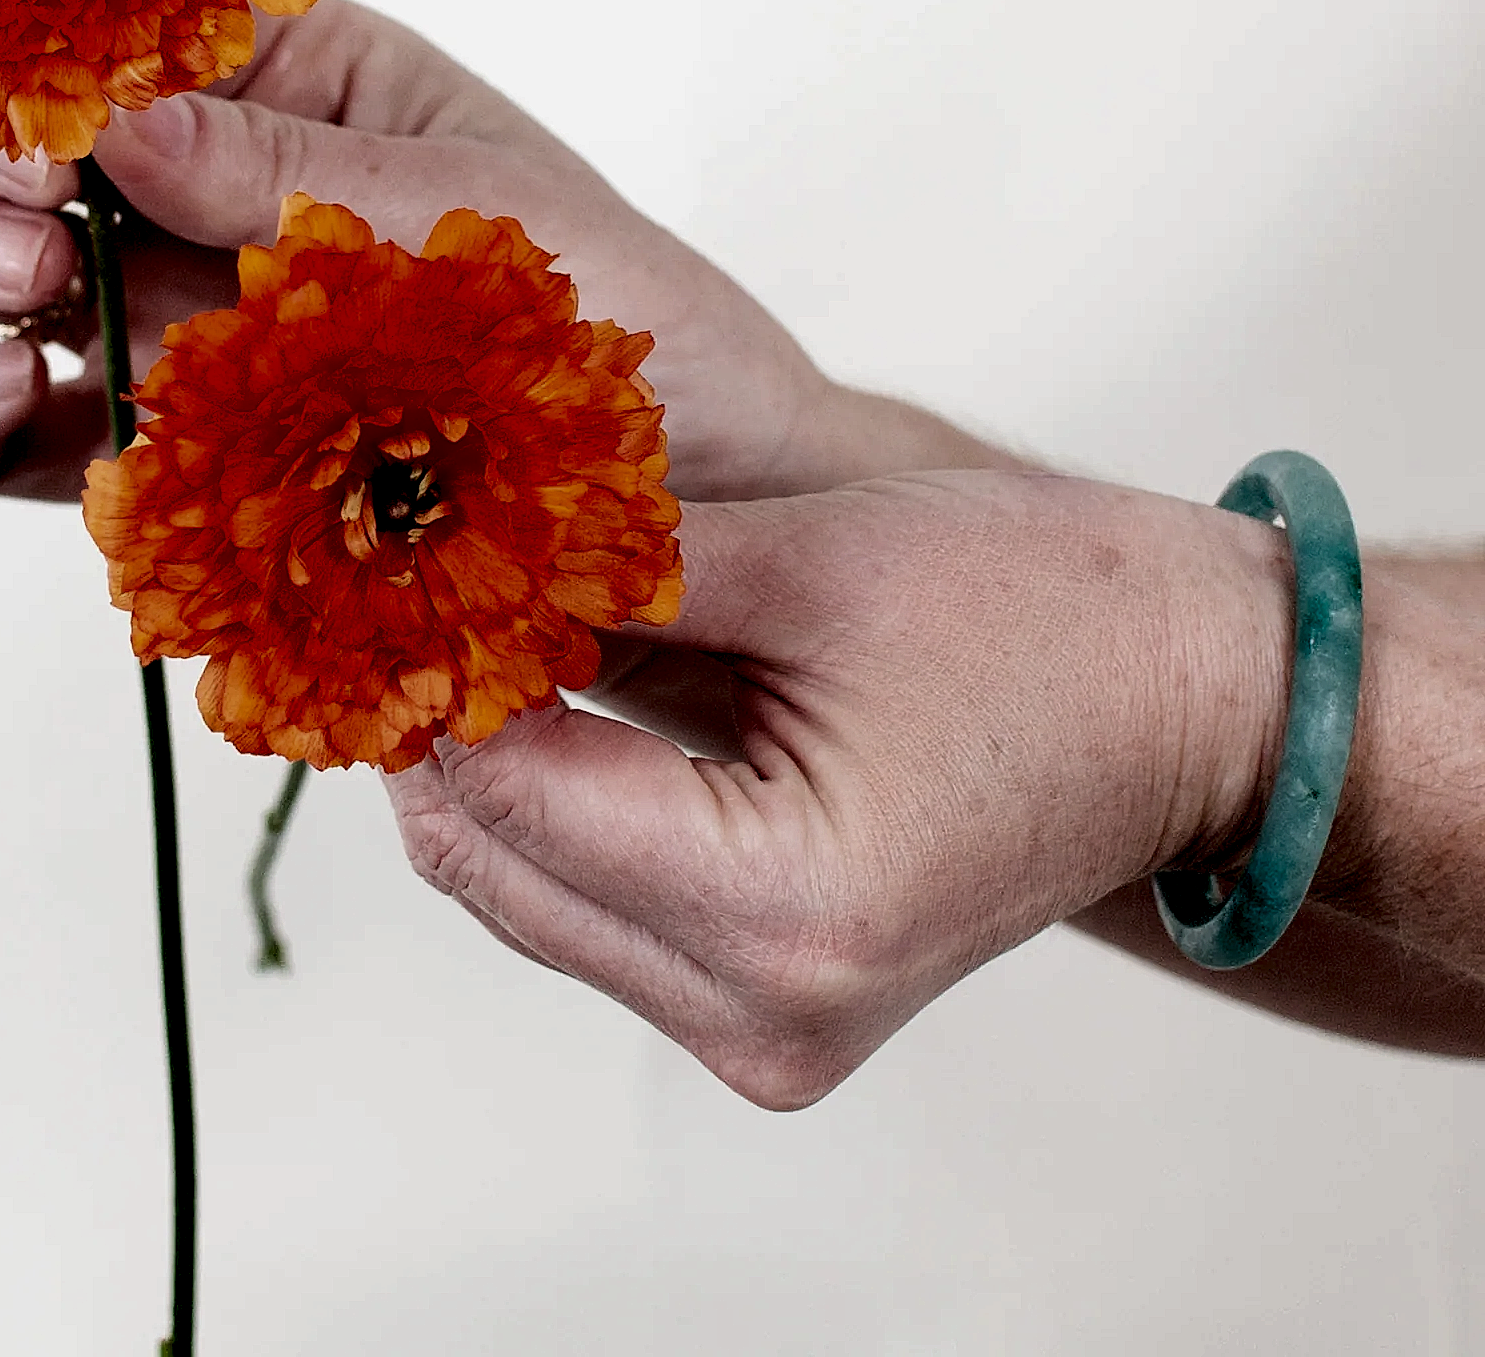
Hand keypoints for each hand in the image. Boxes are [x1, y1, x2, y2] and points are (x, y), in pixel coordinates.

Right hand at [0, 0, 994, 503]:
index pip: (142, 41)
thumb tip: (121, 121)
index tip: (26, 114)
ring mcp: (206, 333)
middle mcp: (232, 199)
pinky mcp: (199, 462)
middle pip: (52, 167)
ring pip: (28, 298)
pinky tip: (3, 416)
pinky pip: (64, 438)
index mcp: (309, 90)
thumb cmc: (630, 320)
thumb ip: (298, 180)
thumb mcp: (480, 218)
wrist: (703, 508)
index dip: (54, 60)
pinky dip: (0, 430)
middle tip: (18, 240)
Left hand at [387, 469, 1300, 1106]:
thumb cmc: (1047, 620)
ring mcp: (762, 1030)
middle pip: (489, 859)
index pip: (507, 789)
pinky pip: (587, 904)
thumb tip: (449, 548)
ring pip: (521, 888)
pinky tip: (549, 687)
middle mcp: (761, 1011)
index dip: (427, 660)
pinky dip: (551, 798)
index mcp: (783, 909)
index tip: (387, 550)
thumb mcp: (806, 561)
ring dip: (485, 755)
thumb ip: (605, 568)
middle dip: (437, 711)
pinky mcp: (763, 1007)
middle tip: (414, 570)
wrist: (1191, 708)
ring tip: (478, 611)